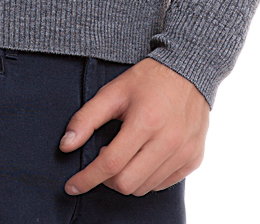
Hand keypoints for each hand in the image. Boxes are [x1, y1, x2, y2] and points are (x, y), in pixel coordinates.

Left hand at [59, 57, 209, 196]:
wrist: (189, 71)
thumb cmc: (147, 81)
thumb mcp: (113, 91)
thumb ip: (87, 118)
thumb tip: (65, 146)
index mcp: (145, 121)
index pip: (110, 163)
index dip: (87, 178)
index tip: (72, 186)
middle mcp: (168, 141)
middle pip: (127, 183)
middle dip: (105, 179)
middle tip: (102, 161)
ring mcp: (184, 152)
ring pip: (144, 188)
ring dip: (126, 179)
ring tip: (124, 154)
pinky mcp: (194, 159)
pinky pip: (163, 185)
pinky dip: (146, 178)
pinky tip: (142, 158)